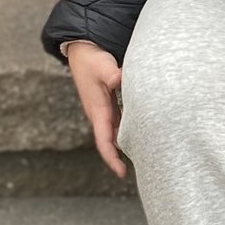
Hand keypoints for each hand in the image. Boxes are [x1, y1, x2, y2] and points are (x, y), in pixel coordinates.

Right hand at [63, 40, 129, 176]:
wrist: (82, 51)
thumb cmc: (92, 60)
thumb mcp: (103, 66)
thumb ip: (112, 74)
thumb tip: (120, 79)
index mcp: (97, 110)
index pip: (104, 140)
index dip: (112, 158)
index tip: (121, 172)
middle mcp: (99, 114)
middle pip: (110, 142)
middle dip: (119, 159)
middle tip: (139, 171)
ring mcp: (103, 110)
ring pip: (114, 134)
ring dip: (123, 147)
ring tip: (142, 159)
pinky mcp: (108, 104)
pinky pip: (117, 124)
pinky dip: (125, 132)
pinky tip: (139, 136)